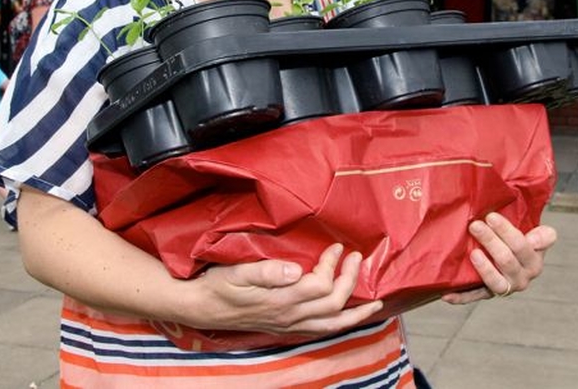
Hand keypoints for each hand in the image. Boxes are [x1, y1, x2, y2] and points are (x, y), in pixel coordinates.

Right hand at [181, 243, 382, 336]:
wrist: (201, 306)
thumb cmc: (219, 284)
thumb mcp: (237, 272)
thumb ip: (266, 272)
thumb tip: (295, 270)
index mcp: (281, 299)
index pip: (320, 284)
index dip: (333, 265)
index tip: (337, 246)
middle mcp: (289, 315)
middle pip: (332, 303)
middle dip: (350, 280)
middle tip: (358, 258)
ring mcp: (288, 324)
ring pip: (331, 324)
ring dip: (355, 314)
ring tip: (375, 305)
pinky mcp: (285, 327)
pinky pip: (320, 332)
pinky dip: (339, 326)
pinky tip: (346, 319)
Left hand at [440, 213, 556, 304]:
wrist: (510, 256)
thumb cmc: (518, 241)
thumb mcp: (535, 236)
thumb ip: (544, 236)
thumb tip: (544, 235)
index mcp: (533, 261)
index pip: (522, 246)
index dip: (506, 231)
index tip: (491, 216)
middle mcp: (521, 278)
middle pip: (506, 260)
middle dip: (490, 241)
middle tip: (475, 225)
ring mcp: (503, 287)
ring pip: (495, 281)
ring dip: (483, 268)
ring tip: (473, 253)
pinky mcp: (486, 294)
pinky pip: (473, 297)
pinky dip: (461, 297)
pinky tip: (447, 295)